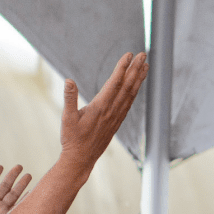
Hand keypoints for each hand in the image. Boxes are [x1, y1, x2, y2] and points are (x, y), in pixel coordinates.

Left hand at [0, 164, 31, 213]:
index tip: (0, 166)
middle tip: (20, 166)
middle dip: (12, 177)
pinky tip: (32, 192)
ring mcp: (1, 213)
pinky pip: (18, 207)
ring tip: (29, 175)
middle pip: (5, 187)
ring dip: (21, 185)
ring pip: (13, 195)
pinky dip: (25, 200)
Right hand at [60, 52, 149, 173]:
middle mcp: (112, 110)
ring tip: (146, 65)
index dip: (122, 68)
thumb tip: (68, 81)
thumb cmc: (72, 139)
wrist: (81, 159)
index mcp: (100, 107)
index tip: (129, 55)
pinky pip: (129, 102)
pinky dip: (135, 91)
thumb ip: (69, 99)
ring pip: (131, 93)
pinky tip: (138, 85)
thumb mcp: (66, 119)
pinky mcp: (117, 121)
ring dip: (139, 78)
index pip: (114, 83)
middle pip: (127, 85)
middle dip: (135, 69)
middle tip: (143, 54)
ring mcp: (116, 116)